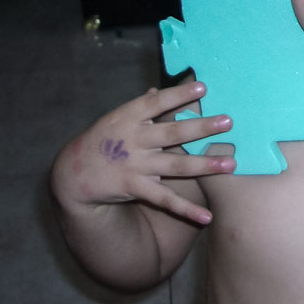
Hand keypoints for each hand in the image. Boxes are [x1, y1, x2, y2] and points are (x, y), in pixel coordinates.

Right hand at [52, 81, 234, 224]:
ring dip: (205, 166)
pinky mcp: (136, 188)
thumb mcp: (117, 118)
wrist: (73, 173)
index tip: (203, 87)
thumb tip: (158, 90)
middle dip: (201, 127)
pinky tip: (207, 216)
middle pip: (172, 133)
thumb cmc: (104, 139)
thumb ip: (141, 107)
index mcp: (128, 117)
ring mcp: (135, 166)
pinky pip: (165, 200)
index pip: (156, 103)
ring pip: (176, 166)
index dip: (178, 94)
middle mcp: (134, 140)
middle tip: (229, 122)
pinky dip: (186, 210)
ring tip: (230, 164)